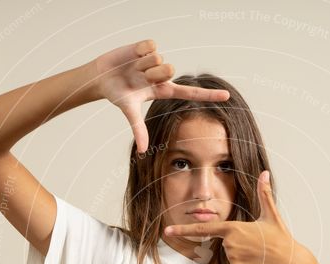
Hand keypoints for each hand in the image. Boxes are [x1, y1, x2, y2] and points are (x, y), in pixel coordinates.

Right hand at [92, 39, 230, 153]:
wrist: (101, 77)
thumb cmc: (118, 94)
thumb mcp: (129, 111)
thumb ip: (138, 129)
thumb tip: (143, 152)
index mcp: (163, 90)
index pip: (191, 93)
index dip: (209, 95)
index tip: (228, 96)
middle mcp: (162, 75)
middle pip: (170, 69)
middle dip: (152, 73)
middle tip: (140, 77)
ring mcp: (155, 60)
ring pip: (159, 58)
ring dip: (143, 64)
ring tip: (133, 68)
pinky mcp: (147, 47)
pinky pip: (150, 46)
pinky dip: (139, 51)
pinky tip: (133, 55)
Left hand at [163, 171, 311, 263]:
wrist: (290, 263)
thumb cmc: (281, 239)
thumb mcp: (271, 215)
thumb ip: (264, 194)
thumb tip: (265, 173)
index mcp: (233, 228)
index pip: (203, 229)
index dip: (184, 230)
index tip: (168, 230)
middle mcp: (229, 244)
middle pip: (224, 244)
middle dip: (239, 245)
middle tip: (257, 245)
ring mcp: (232, 259)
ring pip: (230, 258)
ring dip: (243, 257)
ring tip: (259, 255)